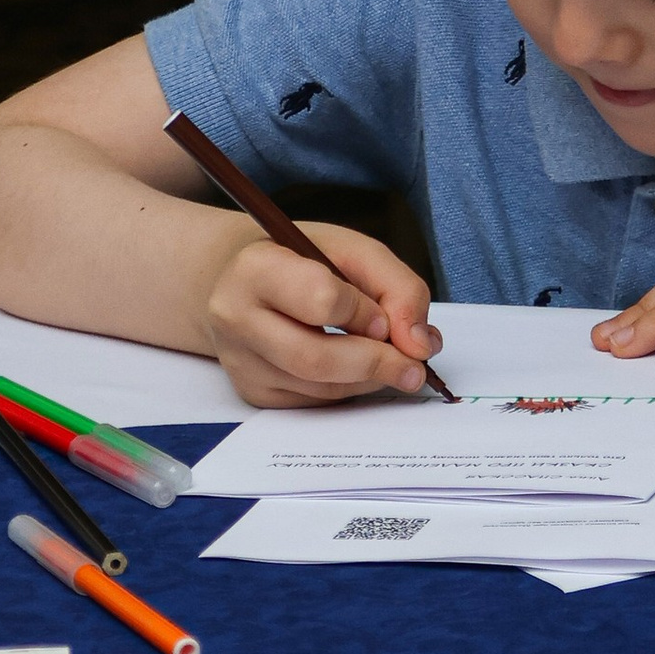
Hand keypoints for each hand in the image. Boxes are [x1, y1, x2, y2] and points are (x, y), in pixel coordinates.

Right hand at [201, 224, 441, 407]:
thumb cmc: (303, 259)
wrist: (245, 279)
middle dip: (377, 364)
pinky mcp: (253, 391)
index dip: (364, 313)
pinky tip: (356, 369)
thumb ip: (398, 287)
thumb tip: (419, 344)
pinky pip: (313, 403)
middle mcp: (235, 316)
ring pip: (319, 389)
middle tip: (414, 366)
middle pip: (316, 359)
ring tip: (390, 362)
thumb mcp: (353, 250)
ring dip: (368, 380)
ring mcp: (240, 360)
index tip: (385, 319)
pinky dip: (348, 390)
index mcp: (256, 268)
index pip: (321, 300)